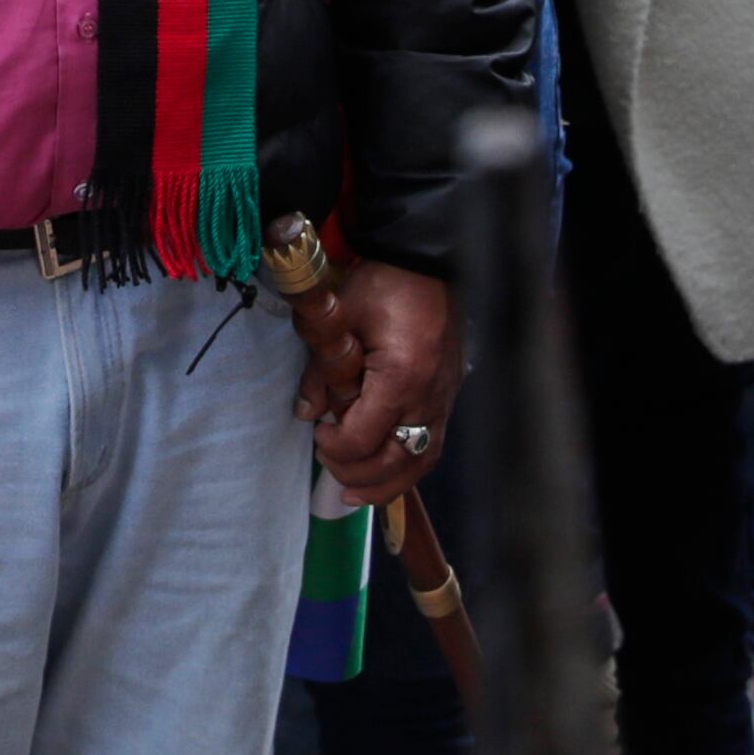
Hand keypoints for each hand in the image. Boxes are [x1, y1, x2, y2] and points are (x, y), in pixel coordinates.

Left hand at [308, 260, 457, 501]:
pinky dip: (407, 467)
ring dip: (385, 484)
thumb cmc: (384, 284)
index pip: (364, 437)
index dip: (335, 446)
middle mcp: (428, 397)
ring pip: (419, 462)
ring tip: (353, 493)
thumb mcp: (342, 320)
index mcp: (401, 377)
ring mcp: (443, 400)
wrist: (426, 261)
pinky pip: (431, 446)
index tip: (318, 433)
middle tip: (328, 463)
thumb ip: (321, 371)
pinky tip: (387, 474)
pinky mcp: (448, 397)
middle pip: (394, 460)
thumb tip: (305, 412)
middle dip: (356, 473)